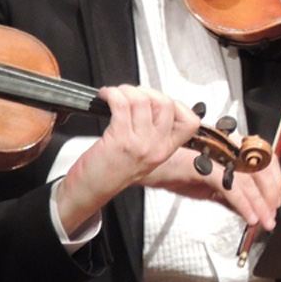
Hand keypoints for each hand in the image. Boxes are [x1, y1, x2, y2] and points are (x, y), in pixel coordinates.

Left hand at [55, 86, 201, 236]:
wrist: (90, 190)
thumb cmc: (112, 173)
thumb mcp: (146, 157)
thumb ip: (156, 135)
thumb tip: (153, 105)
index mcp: (166, 150)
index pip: (190, 122)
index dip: (177, 105)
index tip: (159, 101)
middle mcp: (156, 146)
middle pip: (166, 104)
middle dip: (148, 91)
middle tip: (133, 94)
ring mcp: (139, 142)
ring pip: (142, 100)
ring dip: (127, 90)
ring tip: (116, 94)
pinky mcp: (119, 138)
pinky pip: (121, 104)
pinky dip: (112, 94)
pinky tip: (107, 96)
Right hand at [141, 146, 280, 230]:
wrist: (147, 167)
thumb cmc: (173, 171)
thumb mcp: (209, 185)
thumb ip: (230, 195)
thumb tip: (250, 210)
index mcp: (232, 147)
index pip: (265, 161)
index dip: (274, 183)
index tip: (274, 203)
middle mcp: (228, 146)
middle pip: (263, 169)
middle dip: (271, 196)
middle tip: (271, 216)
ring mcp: (217, 155)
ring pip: (249, 181)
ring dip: (260, 205)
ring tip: (264, 222)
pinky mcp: (205, 166)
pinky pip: (231, 187)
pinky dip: (244, 204)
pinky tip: (249, 217)